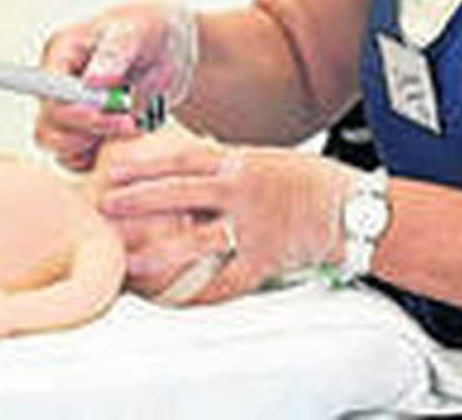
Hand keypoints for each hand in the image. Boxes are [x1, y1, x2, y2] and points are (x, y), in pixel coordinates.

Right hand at [33, 2, 197, 170]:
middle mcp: (55, 87)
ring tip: (138, 122)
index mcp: (61, 54)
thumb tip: (93, 81)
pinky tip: (134, 133)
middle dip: (96, 132)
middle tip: (134, 121)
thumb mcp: (140, 31)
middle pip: (51, 133)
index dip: (77, 113)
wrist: (170, 50)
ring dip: (105, 145)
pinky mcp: (84, 137)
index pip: (49, 96)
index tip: (117, 111)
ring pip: (66, 154)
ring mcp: (68, 115)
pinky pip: (85, 164)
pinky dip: (111, 157)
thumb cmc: (152, 31)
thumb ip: (116, 51)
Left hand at [96, 128, 353, 304]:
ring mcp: (254, 227)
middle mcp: (243, 192)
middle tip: (106, 205)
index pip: (183, 159)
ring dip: (162, 252)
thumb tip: (188, 168)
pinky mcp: (267, 259)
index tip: (114, 169)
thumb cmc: (311, 181)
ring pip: (199, 240)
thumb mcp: (266, 159)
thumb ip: (227, 167)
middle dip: (141, 200)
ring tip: (131, 261)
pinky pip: (229, 281)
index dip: (147, 164)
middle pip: (181, 194)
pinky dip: (202, 294)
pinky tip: (176, 302)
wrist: (355, 209)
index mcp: (241, 163)